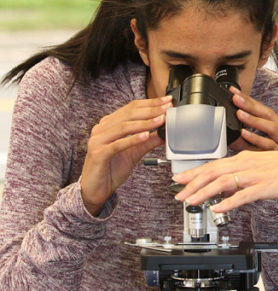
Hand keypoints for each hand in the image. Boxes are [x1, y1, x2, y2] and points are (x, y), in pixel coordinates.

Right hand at [80, 96, 170, 215]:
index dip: (150, 104)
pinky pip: (117, 144)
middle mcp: (102, 129)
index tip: (167, 102)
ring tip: (161, 120)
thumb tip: (165, 131)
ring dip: (145, 123)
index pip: (131, 108)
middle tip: (167, 108)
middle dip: (150, 110)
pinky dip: (132, 139)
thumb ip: (148, 141)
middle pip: (128, 114)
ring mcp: (98, 140)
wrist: (96, 189)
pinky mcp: (98, 153)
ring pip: (123, 127)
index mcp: (109, 124)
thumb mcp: (135, 152)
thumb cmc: (112, 169)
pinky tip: (145, 135)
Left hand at [173, 146, 277, 211]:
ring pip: (223, 182)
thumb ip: (242, 177)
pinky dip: (228, 201)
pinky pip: (243, 195)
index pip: (213, 164)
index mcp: (244, 159)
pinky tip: (218, 208)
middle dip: (192, 183)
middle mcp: (247, 164)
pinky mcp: (266, 186)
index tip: (179, 179)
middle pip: (213, 171)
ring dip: (204, 192)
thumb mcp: (261, 168)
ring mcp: (256, 175)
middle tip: (178, 195)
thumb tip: (225, 188)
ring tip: (192, 201)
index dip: (194, 172)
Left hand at [230, 87, 277, 150]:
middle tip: (236, 99)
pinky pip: (267, 144)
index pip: (260, 106)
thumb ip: (246, 122)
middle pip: (267, 114)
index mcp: (273, 120)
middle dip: (250, 105)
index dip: (247, 98)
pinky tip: (244, 134)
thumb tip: (229, 114)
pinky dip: (255, 138)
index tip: (233, 92)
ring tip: (240, 114)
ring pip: (270, 128)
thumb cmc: (270, 144)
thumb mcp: (258, 132)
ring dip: (254, 120)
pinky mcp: (276, 151)